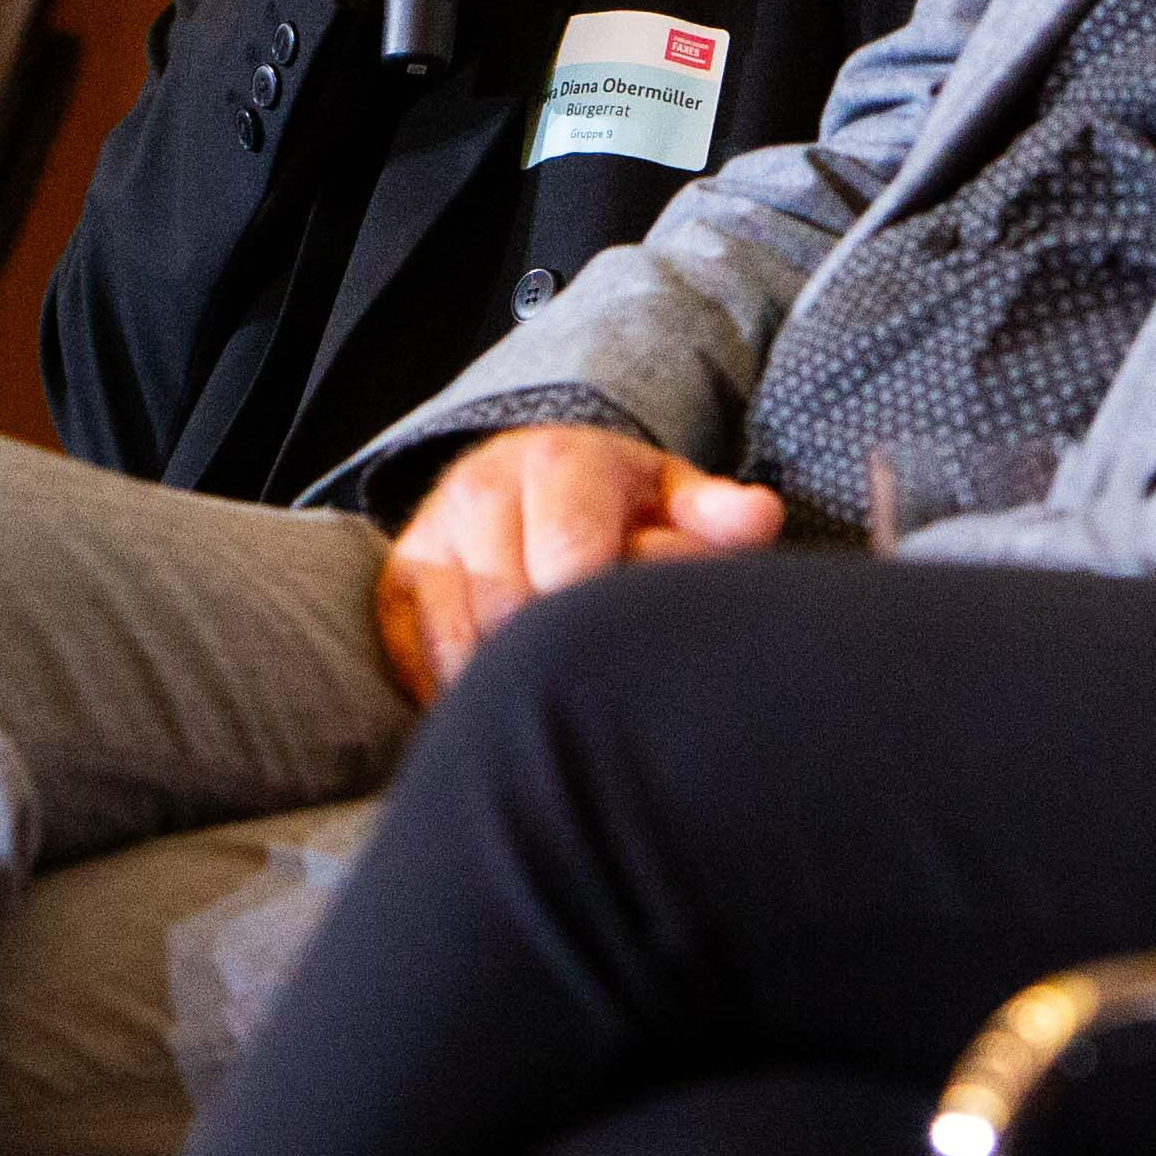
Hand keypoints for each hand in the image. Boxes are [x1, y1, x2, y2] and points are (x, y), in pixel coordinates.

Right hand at [375, 425, 782, 702]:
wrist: (530, 480)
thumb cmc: (619, 505)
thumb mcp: (672, 497)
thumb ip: (715, 515)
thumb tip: (760, 519)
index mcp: (559, 461)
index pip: (570, 560)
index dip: (603, 618)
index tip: (631, 640)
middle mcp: (482, 490)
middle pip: (512, 611)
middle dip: (558, 656)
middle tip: (598, 677)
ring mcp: (430, 538)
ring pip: (461, 644)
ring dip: (510, 683)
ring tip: (559, 691)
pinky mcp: (395, 585)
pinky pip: (419, 662)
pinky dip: (462, 693)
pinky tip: (507, 695)